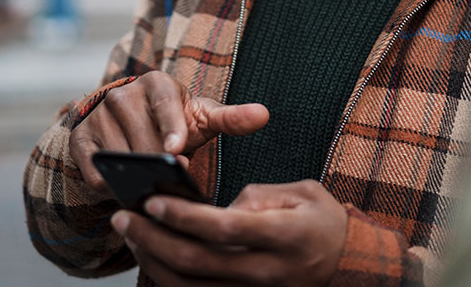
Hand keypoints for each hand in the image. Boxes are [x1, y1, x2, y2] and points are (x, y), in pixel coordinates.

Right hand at [69, 71, 268, 192]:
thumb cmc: (176, 121)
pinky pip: (93, 169)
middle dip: (158, 163)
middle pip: (142, 138)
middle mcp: (123, 94)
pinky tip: (126, 188)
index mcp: (157, 84)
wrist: (132, 121)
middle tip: (172, 180)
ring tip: (153, 187)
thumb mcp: (203, 117)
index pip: (165, 104)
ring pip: (118, 155)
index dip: (171, 128)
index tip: (178, 152)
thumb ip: (231, 119)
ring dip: (135, 176)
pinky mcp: (80, 138)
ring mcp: (98, 115)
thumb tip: (264, 114)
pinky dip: (109, 184)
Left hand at [111, 180, 347, 286]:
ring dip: (153, 261)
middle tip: (124, 217)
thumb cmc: (323, 222)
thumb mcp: (304, 193)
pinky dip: (169, 281)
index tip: (153, 201)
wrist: (346, 264)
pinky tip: (153, 259)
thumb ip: (259, 196)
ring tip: (131, 235)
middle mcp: (266, 272)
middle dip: (153, 239)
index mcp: (283, 236)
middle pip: (197, 263)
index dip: (184, 217)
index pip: (223, 228)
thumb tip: (218, 209)